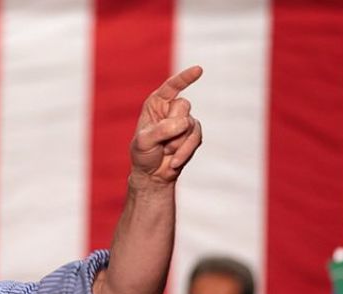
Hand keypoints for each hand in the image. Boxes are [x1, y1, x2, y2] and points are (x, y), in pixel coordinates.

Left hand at [130, 66, 202, 187]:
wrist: (152, 174)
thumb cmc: (143, 154)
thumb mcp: (144, 141)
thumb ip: (161, 130)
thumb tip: (184, 123)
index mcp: (156, 104)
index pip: (171, 86)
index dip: (185, 78)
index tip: (199, 70)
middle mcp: (171, 109)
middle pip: (183, 106)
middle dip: (172, 127)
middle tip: (160, 141)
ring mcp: (185, 121)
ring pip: (190, 125)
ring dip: (176, 142)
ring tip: (165, 151)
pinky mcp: (193, 134)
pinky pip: (196, 138)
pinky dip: (184, 151)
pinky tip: (173, 162)